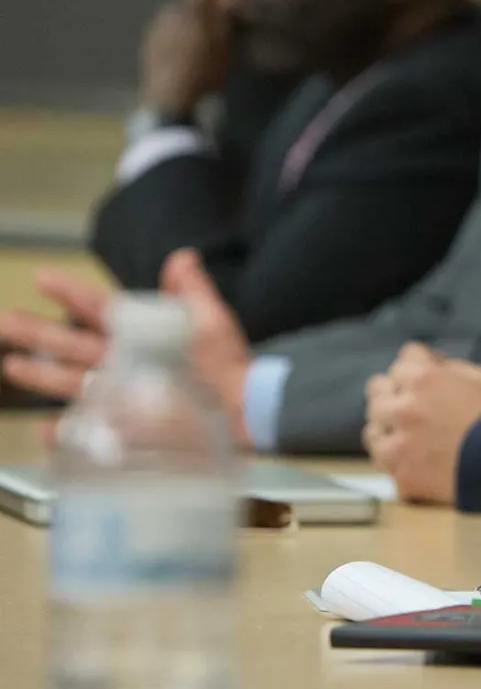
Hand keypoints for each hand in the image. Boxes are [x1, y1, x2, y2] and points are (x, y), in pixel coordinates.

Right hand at [0, 251, 253, 446]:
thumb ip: (192, 292)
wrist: (249, 409)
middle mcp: (125, 362)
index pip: (100, 308)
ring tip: (10, 365)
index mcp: (142, 333)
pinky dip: (69, 432)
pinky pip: (91, 430)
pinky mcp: (129, 425)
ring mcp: (123, 394)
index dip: (72, 293)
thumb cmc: (230, 366)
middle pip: (72, 344)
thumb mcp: (212, 323)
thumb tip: (183, 256)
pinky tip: (49, 430)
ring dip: (40, 374)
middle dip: (36, 332)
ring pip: (72, 381)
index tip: (42, 278)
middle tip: (3, 321)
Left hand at [139, 0, 235, 115]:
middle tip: (216, 35)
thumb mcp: (223, 44)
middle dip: (201, 12)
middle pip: (188, 2)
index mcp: (189, 8)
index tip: (225, 4)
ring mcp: (155, 28)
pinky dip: (176, 40)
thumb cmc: (204, 71)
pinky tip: (184, 59)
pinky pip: (166, 34)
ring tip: (200, 50)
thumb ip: (224, 14)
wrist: (169, 99)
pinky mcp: (147, 45)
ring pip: (176, 18)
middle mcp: (168, 11)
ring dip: (188, 26)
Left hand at [363, 343, 480, 504]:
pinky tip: (411, 459)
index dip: (416, 368)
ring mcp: (400, 445)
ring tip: (405, 436)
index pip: (401, 362)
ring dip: (386, 430)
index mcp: (423, 380)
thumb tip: (430, 362)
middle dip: (392, 394)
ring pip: (372, 432)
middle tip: (408, 404)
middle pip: (376, 392)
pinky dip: (395, 461)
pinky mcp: (403, 475)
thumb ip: (449, 368)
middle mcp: (404, 409)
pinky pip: (384, 466)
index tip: (423, 378)